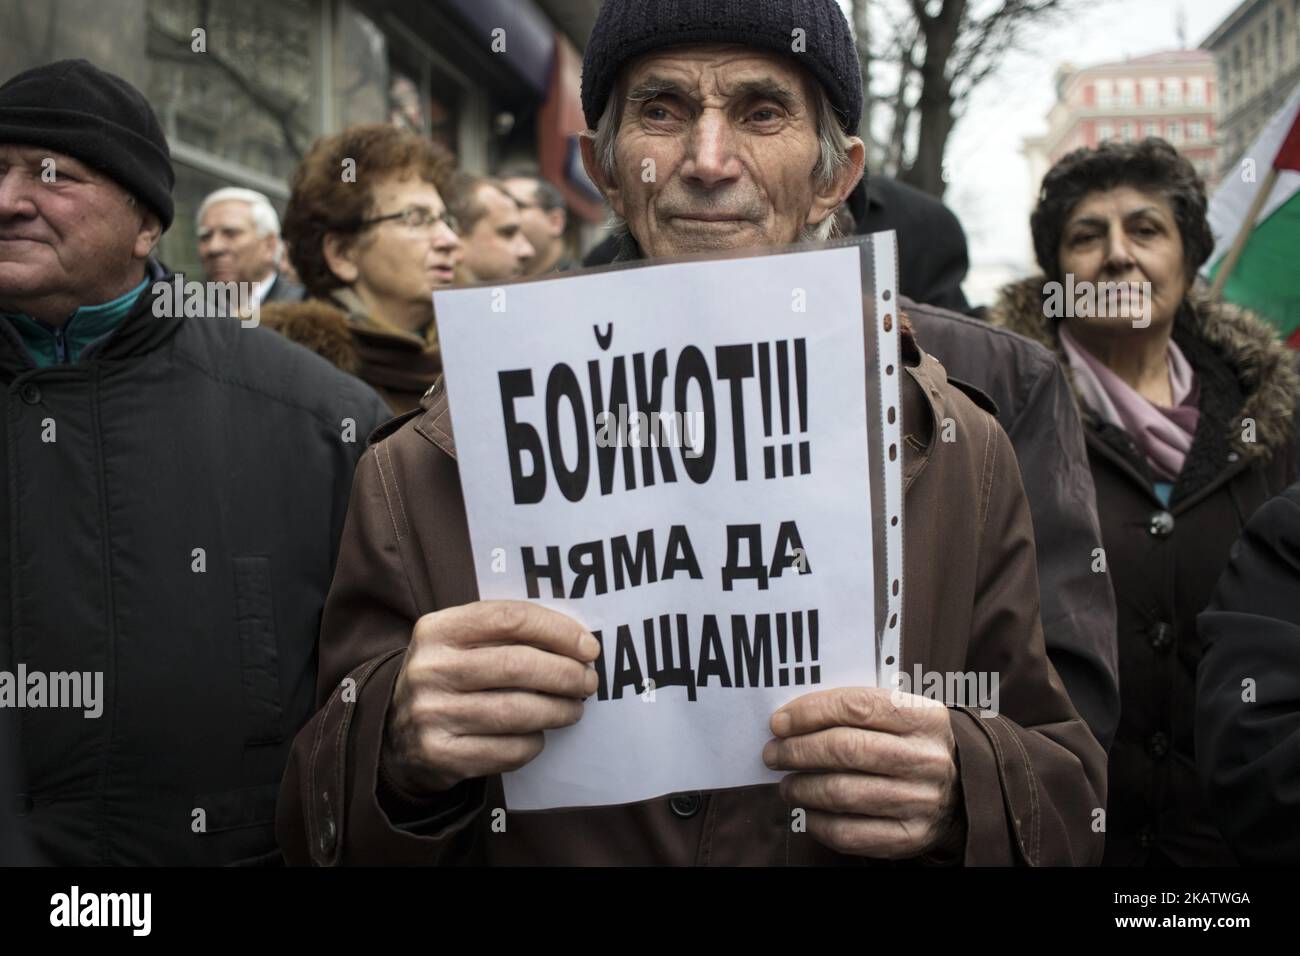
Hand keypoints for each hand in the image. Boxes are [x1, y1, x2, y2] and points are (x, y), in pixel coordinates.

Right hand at [382, 600, 599, 794]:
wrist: (396, 733)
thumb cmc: (450, 677)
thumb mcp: (461, 643)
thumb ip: (507, 634)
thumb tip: (577, 643)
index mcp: (438, 629)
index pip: (509, 618)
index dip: (558, 631)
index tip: (588, 647)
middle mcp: (430, 669)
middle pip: (518, 665)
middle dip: (566, 674)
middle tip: (587, 681)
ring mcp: (431, 714)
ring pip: (517, 711)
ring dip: (558, 710)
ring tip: (573, 708)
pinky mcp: (440, 755)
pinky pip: (507, 750)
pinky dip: (533, 743)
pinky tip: (538, 734)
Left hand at [763, 686, 962, 859]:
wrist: (961, 787)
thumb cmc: (911, 743)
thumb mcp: (899, 713)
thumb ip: (854, 709)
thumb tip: (791, 719)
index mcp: (922, 717)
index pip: (856, 706)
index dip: (810, 713)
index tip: (779, 722)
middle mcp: (925, 758)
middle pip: (845, 750)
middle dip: (797, 751)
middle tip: (774, 754)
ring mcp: (919, 800)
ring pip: (842, 792)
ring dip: (802, 788)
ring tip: (787, 784)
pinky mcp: (909, 836)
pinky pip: (850, 833)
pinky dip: (817, 822)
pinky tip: (807, 812)